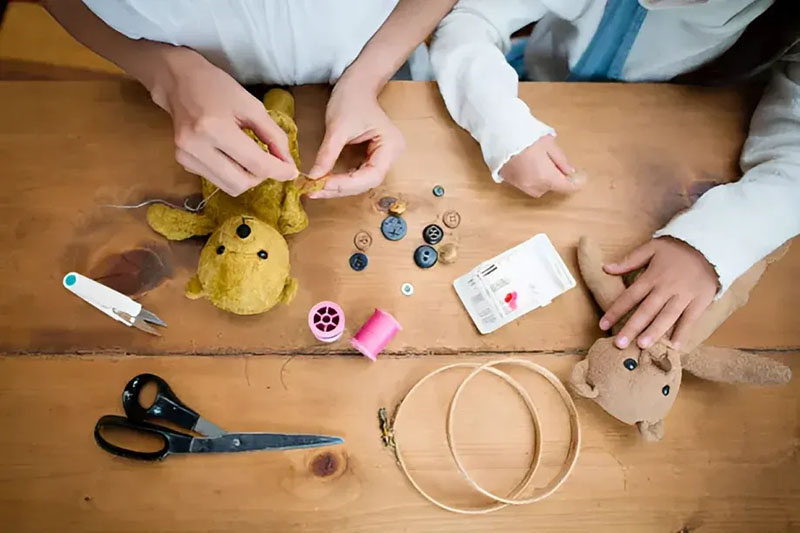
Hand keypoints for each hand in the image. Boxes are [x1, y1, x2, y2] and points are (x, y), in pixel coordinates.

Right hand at [152, 49, 297, 195]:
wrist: (178, 81)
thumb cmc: (218, 87)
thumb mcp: (252, 106)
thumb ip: (274, 136)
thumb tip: (288, 166)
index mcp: (215, 128)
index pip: (255, 163)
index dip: (279, 171)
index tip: (291, 172)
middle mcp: (196, 147)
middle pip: (242, 183)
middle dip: (260, 176)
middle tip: (266, 160)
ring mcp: (186, 157)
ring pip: (229, 187)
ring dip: (246, 176)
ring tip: (247, 155)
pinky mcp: (183, 162)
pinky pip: (217, 180)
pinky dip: (230, 172)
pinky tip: (228, 152)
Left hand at [307, 78, 404, 197]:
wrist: (356, 85)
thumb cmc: (351, 99)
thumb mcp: (337, 127)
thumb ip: (327, 155)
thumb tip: (313, 178)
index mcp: (391, 146)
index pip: (370, 176)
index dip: (345, 184)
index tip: (321, 185)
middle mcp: (391, 156)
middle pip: (366, 182)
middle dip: (340, 188)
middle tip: (314, 191)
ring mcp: (383, 158)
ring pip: (361, 182)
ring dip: (339, 187)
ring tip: (316, 189)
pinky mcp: (372, 158)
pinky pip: (358, 175)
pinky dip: (341, 180)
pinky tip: (325, 181)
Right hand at [499, 135, 581, 197]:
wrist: (500, 133)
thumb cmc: (527, 136)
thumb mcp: (550, 145)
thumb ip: (562, 161)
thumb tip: (570, 172)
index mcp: (546, 177)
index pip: (566, 187)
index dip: (576, 184)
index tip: (580, 178)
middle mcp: (533, 185)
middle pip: (550, 189)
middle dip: (556, 180)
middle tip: (558, 166)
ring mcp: (519, 185)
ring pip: (537, 189)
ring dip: (543, 181)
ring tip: (542, 165)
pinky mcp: (508, 181)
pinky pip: (524, 185)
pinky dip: (531, 179)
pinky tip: (529, 166)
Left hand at [599, 237, 719, 349]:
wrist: (710, 244)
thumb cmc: (677, 248)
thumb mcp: (651, 247)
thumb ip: (629, 260)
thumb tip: (605, 268)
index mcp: (652, 276)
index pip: (630, 296)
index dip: (615, 311)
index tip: (602, 324)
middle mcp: (666, 288)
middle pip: (646, 310)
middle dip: (632, 327)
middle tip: (619, 344)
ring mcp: (684, 296)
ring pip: (667, 316)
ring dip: (654, 332)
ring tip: (642, 346)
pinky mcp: (700, 301)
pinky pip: (690, 319)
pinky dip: (683, 333)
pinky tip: (674, 347)